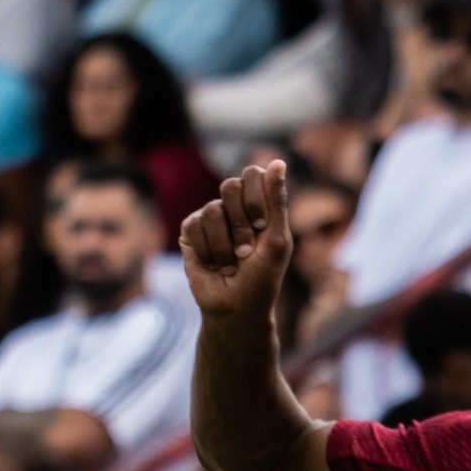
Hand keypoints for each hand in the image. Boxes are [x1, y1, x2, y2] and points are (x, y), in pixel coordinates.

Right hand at [180, 160, 294, 324]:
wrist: (235, 309)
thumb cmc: (262, 278)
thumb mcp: (277, 240)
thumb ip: (277, 201)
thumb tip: (279, 161)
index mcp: (258, 204)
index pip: (252, 175)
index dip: (255, 198)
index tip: (261, 226)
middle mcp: (233, 207)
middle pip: (229, 186)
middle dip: (240, 223)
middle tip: (246, 250)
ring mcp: (211, 218)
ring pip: (212, 211)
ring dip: (224, 246)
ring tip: (230, 265)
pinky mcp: (190, 233)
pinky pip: (193, 226)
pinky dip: (207, 252)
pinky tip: (213, 265)